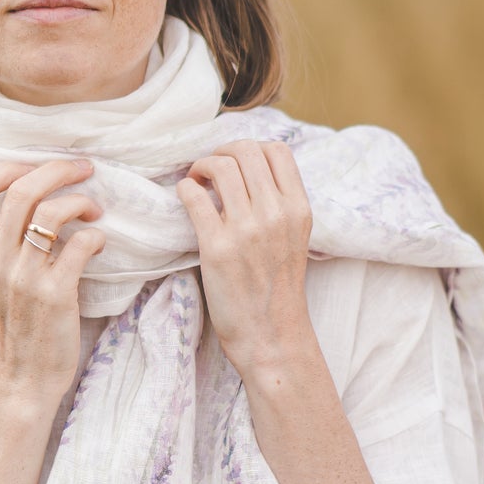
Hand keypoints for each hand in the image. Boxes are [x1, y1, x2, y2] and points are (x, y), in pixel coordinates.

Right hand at [0, 157, 105, 410]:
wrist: (22, 380)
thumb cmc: (17, 329)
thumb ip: (3, 245)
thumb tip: (34, 201)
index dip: (8, 167)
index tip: (37, 166)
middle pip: (20, 189)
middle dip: (57, 169)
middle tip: (85, 169)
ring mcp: (24, 278)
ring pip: (50, 212)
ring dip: (80, 200)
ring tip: (95, 210)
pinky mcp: (55, 295)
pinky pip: (79, 245)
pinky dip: (96, 236)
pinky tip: (100, 242)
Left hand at [175, 138, 315, 381]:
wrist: (270, 334)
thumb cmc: (277, 288)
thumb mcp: (293, 238)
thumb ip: (279, 204)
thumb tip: (246, 170)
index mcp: (299, 209)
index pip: (277, 151)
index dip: (250, 148)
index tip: (235, 163)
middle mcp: (276, 214)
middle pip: (246, 151)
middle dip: (221, 152)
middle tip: (209, 170)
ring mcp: (247, 230)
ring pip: (220, 166)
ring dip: (200, 166)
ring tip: (196, 182)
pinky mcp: (217, 248)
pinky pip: (194, 197)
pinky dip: (185, 189)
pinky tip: (186, 198)